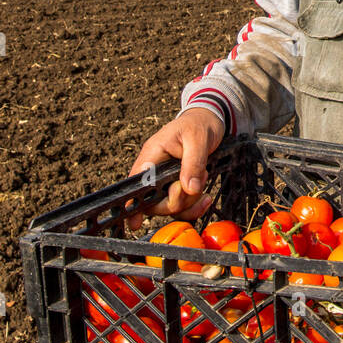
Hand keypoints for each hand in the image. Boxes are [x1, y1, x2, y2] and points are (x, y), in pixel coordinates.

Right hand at [125, 106, 225, 230]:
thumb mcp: (198, 139)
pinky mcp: (177, 184)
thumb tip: (188, 189)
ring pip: (170, 206)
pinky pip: (182, 204)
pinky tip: (205, 197)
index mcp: (152, 155)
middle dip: (177, 201)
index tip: (135, 222)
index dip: (134, 205)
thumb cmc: (199, 124)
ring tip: (203, 179)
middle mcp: (155, 169)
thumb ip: (193, 164)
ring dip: (190, 201)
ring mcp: (165, 179)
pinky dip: (194, 204)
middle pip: (154, 202)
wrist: (209, 120)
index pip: (136, 184)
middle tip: (195, 183)